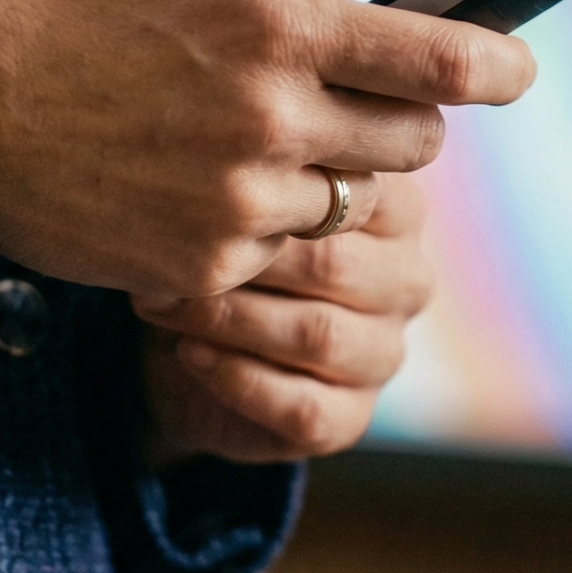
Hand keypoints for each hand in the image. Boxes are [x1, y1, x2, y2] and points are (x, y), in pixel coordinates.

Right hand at [0, 0, 534, 301]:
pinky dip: (260, 224)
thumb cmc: (65, 9)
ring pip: (349, 204)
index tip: (516, 68)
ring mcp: (238, 204)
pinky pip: (278, 253)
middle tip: (356, 96)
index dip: (494, 65)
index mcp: (275, 27)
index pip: (435, 60)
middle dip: (402, 118)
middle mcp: (270, 120)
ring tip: (251, 139)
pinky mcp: (202, 269)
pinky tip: (198, 185)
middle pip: (411, 143)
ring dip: (327, 173)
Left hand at [136, 170, 437, 463]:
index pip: (356, 195)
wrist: (187, 346)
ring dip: (230, 320)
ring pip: (319, 337)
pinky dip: (239, 379)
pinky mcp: (352, 417)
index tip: (200, 188)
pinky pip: (305, 407)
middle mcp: (406, 281)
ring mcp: (385, 354)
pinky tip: (189, 353)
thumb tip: (227, 155)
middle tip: (167, 254)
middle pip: (334, 268)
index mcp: (396, 210)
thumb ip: (259, 171)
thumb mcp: (242, 196)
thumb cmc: (222, 246)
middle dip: (243, 262)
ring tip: (165, 303)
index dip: (277, 197)